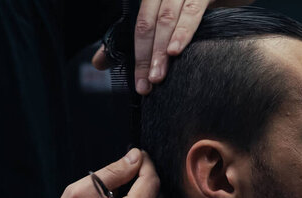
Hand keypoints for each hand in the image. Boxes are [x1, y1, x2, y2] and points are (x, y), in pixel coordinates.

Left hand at [92, 0, 254, 95]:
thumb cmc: (203, 8)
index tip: (139, 83)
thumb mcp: (170, 21)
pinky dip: (183, 32)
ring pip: (166, 19)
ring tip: (158, 76)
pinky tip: (176, 50)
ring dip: (161, 50)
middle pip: (148, 24)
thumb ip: (138, 40)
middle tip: (147, 85)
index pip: (138, 26)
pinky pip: (192, 10)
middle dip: (146, 57)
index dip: (136, 56)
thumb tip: (99, 62)